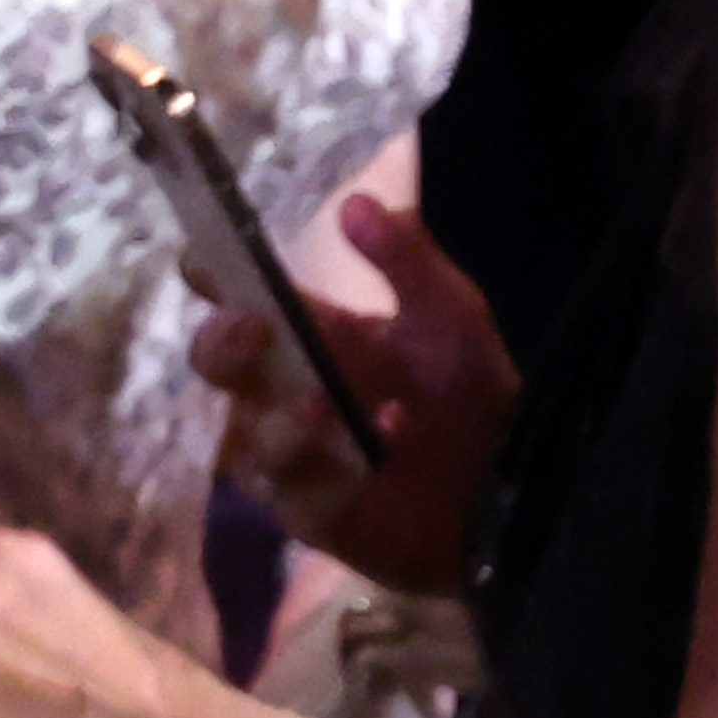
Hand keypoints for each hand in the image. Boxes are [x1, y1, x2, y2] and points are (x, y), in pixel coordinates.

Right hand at [189, 192, 517, 593]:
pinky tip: (366, 464)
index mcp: (310, 334)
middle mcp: (284, 390)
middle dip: (222, 344)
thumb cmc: (472, 396)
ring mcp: (291, 455)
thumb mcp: (452, 320)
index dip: (212, 277)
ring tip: (322, 406)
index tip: (204, 264)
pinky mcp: (313, 514)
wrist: (513, 486)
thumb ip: (410, 262)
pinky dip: (325, 480)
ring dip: (279, 422)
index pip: (239, 296)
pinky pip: (294, 498)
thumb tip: (358, 203)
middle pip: (216, 363)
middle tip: (255, 328)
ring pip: (246, 438)